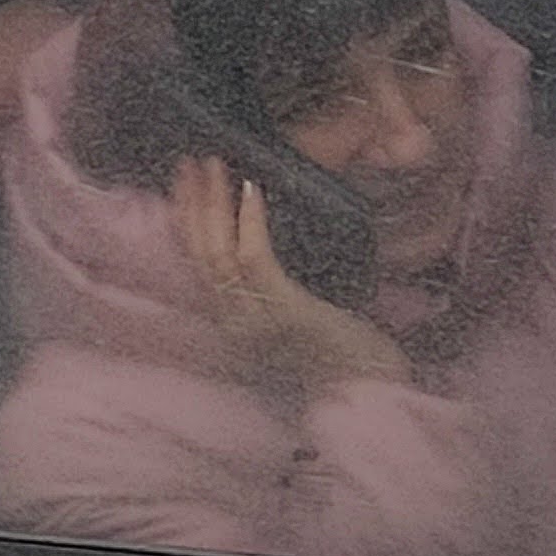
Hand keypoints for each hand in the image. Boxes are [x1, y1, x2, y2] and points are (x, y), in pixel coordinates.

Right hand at [171, 160, 410, 399]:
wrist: (371, 393)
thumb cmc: (345, 353)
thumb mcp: (298, 315)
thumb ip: (276, 288)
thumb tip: (266, 240)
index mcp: (235, 322)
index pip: (198, 265)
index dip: (186, 221)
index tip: (184, 182)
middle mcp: (235, 323)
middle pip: (199, 255)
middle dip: (192, 204)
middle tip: (192, 162)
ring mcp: (256, 320)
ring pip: (218, 255)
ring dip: (215, 205)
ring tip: (215, 166)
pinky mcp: (285, 312)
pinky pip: (256, 260)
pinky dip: (250, 223)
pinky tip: (252, 190)